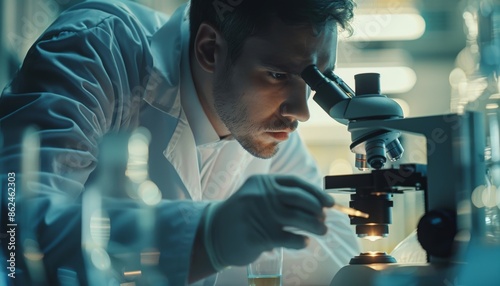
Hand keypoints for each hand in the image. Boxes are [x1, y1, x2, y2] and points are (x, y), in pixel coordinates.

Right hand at [202, 174, 333, 268]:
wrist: (213, 233)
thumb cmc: (241, 215)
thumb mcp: (255, 196)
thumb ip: (278, 196)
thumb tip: (314, 205)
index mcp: (262, 182)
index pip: (295, 183)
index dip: (315, 192)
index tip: (328, 202)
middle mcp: (262, 195)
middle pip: (299, 199)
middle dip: (317, 209)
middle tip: (324, 219)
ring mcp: (260, 214)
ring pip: (298, 218)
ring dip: (315, 226)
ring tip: (321, 231)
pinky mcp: (259, 235)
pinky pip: (290, 238)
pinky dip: (301, 241)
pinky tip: (303, 242)